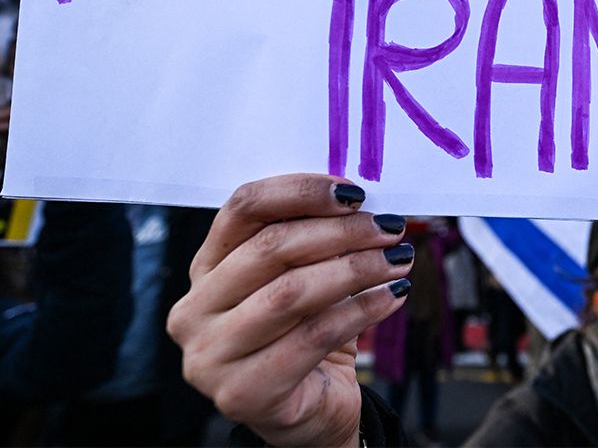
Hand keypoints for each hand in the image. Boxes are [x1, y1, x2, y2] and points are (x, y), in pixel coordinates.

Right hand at [167, 174, 412, 446]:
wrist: (310, 411)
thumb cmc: (306, 333)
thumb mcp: (304, 277)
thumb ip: (317, 238)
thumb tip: (366, 204)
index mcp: (205, 267)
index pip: (243, 208)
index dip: (300, 191)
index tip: (353, 192)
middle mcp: (195, 309)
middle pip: (270, 248)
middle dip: (341, 232)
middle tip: (389, 228)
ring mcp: (210, 355)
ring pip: (291, 292)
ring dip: (356, 269)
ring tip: (398, 260)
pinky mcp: (242, 393)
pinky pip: (313, 337)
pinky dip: (361, 310)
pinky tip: (392, 295)